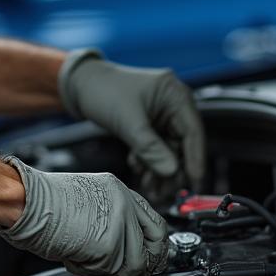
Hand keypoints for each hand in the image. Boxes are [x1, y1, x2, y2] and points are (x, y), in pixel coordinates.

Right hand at [0, 156, 167, 275]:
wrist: (24, 201)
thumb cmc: (41, 201)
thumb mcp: (85, 199)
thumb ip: (109, 217)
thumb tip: (126, 244)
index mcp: (119, 190)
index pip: (155, 223)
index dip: (155, 246)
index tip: (151, 260)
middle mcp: (124, 203)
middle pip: (154, 245)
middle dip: (142, 264)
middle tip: (125, 273)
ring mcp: (118, 223)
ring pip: (133, 266)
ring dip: (110, 272)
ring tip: (85, 261)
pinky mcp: (108, 245)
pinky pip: (110, 273)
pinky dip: (92, 273)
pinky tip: (74, 258)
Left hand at [58, 49, 205, 198]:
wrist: (81, 84)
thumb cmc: (104, 90)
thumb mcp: (128, 121)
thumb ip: (150, 147)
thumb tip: (172, 171)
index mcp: (174, 94)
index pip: (193, 130)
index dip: (195, 157)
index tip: (193, 180)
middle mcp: (172, 104)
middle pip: (182, 143)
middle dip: (172, 168)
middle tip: (165, 191)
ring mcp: (160, 114)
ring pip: (167, 149)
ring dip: (159, 168)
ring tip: (151, 188)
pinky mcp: (149, 123)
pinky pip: (155, 147)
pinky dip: (149, 160)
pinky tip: (139, 170)